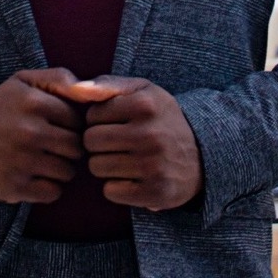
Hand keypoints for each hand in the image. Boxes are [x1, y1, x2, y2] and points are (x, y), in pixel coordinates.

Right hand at [0, 68, 83, 203]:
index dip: (71, 124)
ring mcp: (23, 161)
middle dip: (70, 148)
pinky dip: (50, 187)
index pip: (78, 120)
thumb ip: (60, 78)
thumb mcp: (25, 81)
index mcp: (35, 103)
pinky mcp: (15, 187)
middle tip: (54, 146)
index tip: (57, 125)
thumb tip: (92, 89)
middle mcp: (30, 132)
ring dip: (61, 168)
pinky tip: (36, 176)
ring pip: (68, 172)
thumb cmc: (1, 107)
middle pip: (77, 148)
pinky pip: (53, 192)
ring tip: (45, 160)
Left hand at [59, 75, 204, 211]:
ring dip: (104, 164)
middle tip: (115, 143)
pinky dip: (115, 186)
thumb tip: (75, 89)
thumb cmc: (161, 118)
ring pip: (97, 167)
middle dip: (97, 143)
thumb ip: (107, 84)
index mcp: (145, 104)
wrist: (202, 155)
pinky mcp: (155, 192)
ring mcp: (153, 165)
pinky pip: (110, 191)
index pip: (91, 115)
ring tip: (123, 158)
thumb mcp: (142, 91)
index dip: (98, 120)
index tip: (114, 123)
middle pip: (90, 142)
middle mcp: (150, 134)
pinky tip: (131, 178)